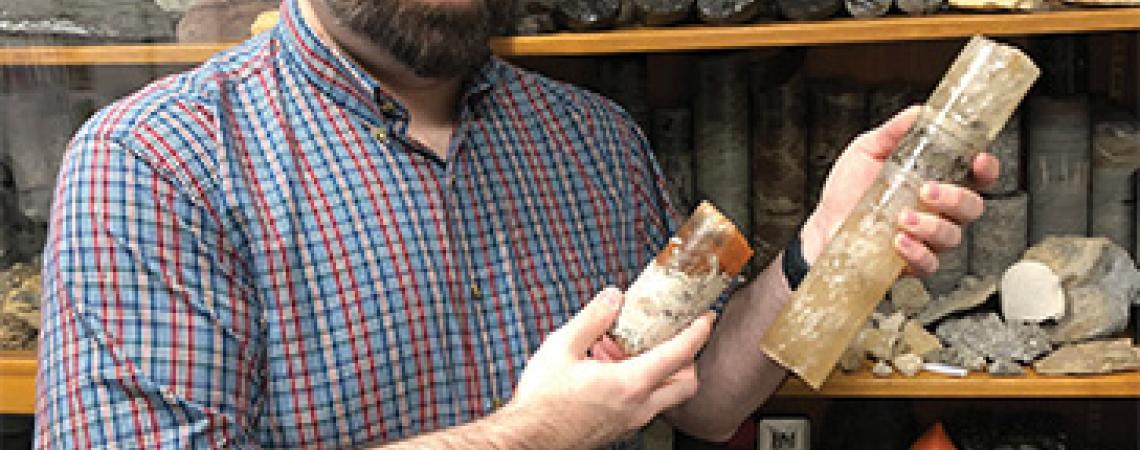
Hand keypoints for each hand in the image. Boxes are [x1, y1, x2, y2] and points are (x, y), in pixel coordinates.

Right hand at [508, 287, 713, 447]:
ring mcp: (631, 422)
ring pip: (668, 398)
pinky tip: (614, 373)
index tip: (705, 318)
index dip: (697, 332)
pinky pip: (647, 407)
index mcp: (629, 384)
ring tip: (634, 353)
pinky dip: (645, 387)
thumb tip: (613, 297)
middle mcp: (638, 406)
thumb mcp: (561, 347)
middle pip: (686, 383)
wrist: (528, 439)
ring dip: (664, 374)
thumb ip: (593, 319)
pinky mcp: (620, 429)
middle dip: (689, 359)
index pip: (679, 355)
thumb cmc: (542, 401)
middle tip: (676, 338)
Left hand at [801, 106, 1000, 274]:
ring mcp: (927, 238)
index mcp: (936, 180)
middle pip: (973, 207)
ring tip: (904, 217)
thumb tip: (919, 112)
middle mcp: (938, 211)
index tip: (979, 160)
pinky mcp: (911, 262)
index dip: (986, 169)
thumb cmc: (848, 189)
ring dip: (933, 226)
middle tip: (928, 191)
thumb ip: (895, 132)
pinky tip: (900, 241)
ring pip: (953, 237)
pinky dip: (917, 253)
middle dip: (957, 198)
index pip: (976, 176)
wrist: (823, 224)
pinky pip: (929, 264)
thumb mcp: (868, 150)